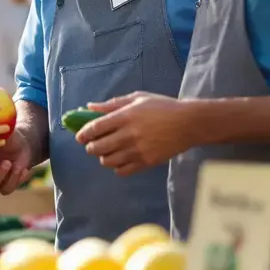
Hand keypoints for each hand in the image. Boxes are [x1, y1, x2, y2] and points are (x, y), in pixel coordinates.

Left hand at [76, 92, 198, 175]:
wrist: (188, 123)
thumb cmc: (162, 107)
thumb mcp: (137, 98)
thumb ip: (112, 104)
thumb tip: (89, 107)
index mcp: (125, 116)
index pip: (95, 128)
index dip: (83, 134)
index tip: (80, 137)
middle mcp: (129, 134)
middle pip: (98, 147)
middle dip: (90, 147)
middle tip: (93, 145)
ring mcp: (138, 150)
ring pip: (108, 161)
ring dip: (103, 158)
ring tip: (107, 152)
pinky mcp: (146, 162)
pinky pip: (122, 171)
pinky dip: (117, 167)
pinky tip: (120, 160)